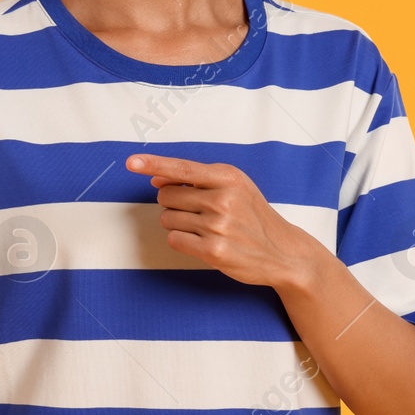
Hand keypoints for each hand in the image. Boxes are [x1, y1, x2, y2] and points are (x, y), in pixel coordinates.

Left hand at [125, 153, 317, 289]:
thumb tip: (155, 178)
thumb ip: (196, 180)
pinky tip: (203, 242)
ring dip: (178, 224)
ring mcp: (218, 226)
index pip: (181, 169)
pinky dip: (182, 241)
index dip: (153, 164)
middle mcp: (223, 199)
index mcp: (228, 177)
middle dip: (173, 204)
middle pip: (165, 196)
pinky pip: (174, 240)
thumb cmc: (252, 216)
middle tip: (199, 211)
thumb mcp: (234, 187)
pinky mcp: (214, 251)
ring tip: (206, 228)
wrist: (283, 252)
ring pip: (167, 219)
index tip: (131, 162)